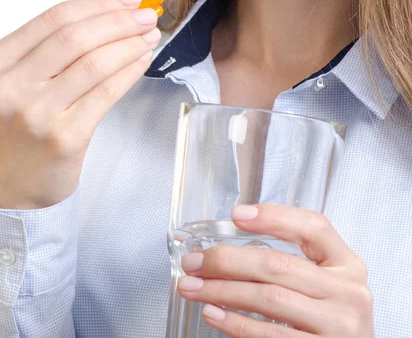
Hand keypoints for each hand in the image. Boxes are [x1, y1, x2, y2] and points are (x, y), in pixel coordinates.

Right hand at [0, 0, 160, 208]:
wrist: (15, 184)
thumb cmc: (23, 125)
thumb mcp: (17, 82)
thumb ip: (50, 50)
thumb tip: (112, 12)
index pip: (54, 19)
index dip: (97, 3)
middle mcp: (11, 87)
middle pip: (74, 38)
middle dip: (118, 21)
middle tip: (147, 15)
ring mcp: (36, 115)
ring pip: (93, 64)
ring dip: (129, 44)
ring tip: (150, 36)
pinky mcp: (64, 138)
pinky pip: (105, 94)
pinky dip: (129, 72)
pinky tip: (142, 61)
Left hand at [178, 205, 373, 336]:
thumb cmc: (325, 320)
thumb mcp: (322, 286)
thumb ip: (288, 265)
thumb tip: (223, 251)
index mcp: (347, 265)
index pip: (314, 227)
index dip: (274, 217)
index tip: (236, 215)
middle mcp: (348, 292)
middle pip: (278, 264)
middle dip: (227, 261)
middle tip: (193, 262)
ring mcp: (338, 325)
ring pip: (269, 297)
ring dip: (221, 290)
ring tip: (192, 287)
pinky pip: (269, 333)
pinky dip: (235, 322)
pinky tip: (213, 313)